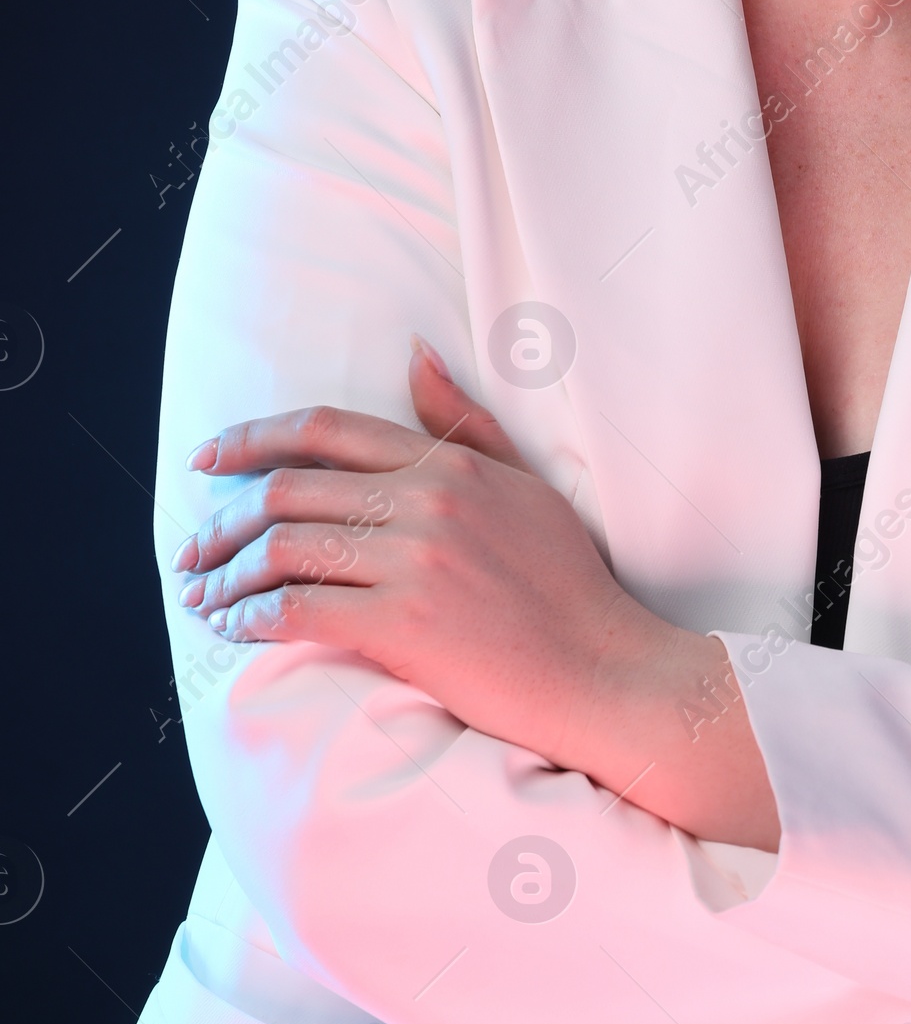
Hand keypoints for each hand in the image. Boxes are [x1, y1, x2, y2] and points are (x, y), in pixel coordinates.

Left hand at [169, 340, 777, 846]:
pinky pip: (300, 609)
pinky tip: (235, 628)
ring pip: (284, 549)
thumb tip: (415, 353)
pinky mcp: (405, 625)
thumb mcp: (525, 484)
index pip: (325, 431)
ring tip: (204, 595)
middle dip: (223, 518)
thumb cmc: (570, 585)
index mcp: (450, 464)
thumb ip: (464, 423)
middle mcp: (428, 502)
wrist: (604, 670)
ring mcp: (415, 562)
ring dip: (227, 573)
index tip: (209, 461)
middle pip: (289, 489)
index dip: (252, 439)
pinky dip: (252, 616)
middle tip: (192, 546)